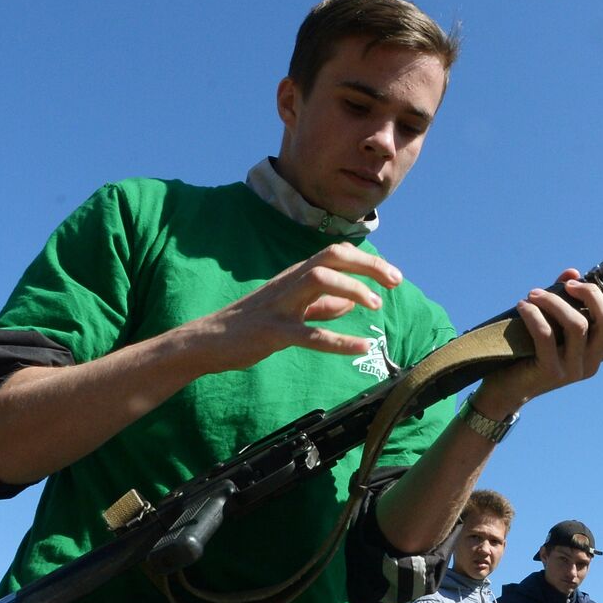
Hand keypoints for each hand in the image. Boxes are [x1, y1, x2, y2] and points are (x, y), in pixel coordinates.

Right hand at [181, 242, 402, 371]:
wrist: (208, 341)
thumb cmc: (251, 325)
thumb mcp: (291, 310)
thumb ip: (322, 306)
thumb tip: (352, 302)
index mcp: (295, 276)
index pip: (337, 255)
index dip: (368, 262)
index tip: (394, 276)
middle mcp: (289, 282)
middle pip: (332, 257)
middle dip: (368, 265)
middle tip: (395, 282)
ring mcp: (279, 304)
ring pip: (319, 279)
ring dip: (352, 288)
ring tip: (375, 304)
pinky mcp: (271, 332)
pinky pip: (308, 333)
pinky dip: (338, 340)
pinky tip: (361, 347)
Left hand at [475, 271, 602, 415]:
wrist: (508, 388)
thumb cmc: (531, 351)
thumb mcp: (553, 323)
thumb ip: (565, 298)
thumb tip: (572, 272)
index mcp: (600, 351)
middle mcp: (593, 362)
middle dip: (591, 293)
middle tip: (569, 284)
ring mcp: (574, 369)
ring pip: (577, 325)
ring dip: (554, 301)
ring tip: (533, 294)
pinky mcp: (551, 371)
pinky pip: (546, 335)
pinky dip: (535, 315)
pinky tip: (523, 306)